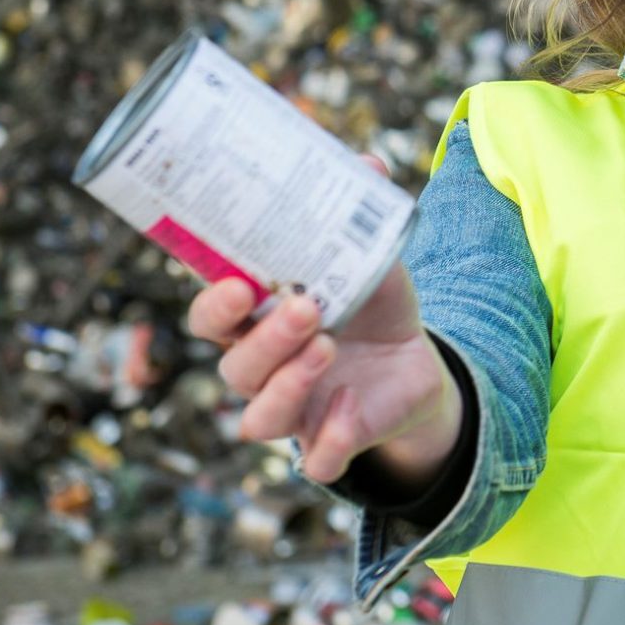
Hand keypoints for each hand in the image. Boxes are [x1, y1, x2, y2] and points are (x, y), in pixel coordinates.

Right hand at [182, 154, 460, 486]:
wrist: (414, 365)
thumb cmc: (371, 306)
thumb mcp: (372, 260)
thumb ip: (360, 218)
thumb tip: (366, 164)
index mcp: (258, 322)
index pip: (209, 318)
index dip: (213, 306)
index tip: (239, 284)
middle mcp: (263, 370)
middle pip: (233, 367)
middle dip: (263, 340)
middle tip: (305, 307)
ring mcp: (294, 410)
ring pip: (259, 418)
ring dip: (289, 383)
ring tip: (327, 346)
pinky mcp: (329, 443)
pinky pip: (313, 459)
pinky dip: (328, 438)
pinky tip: (350, 406)